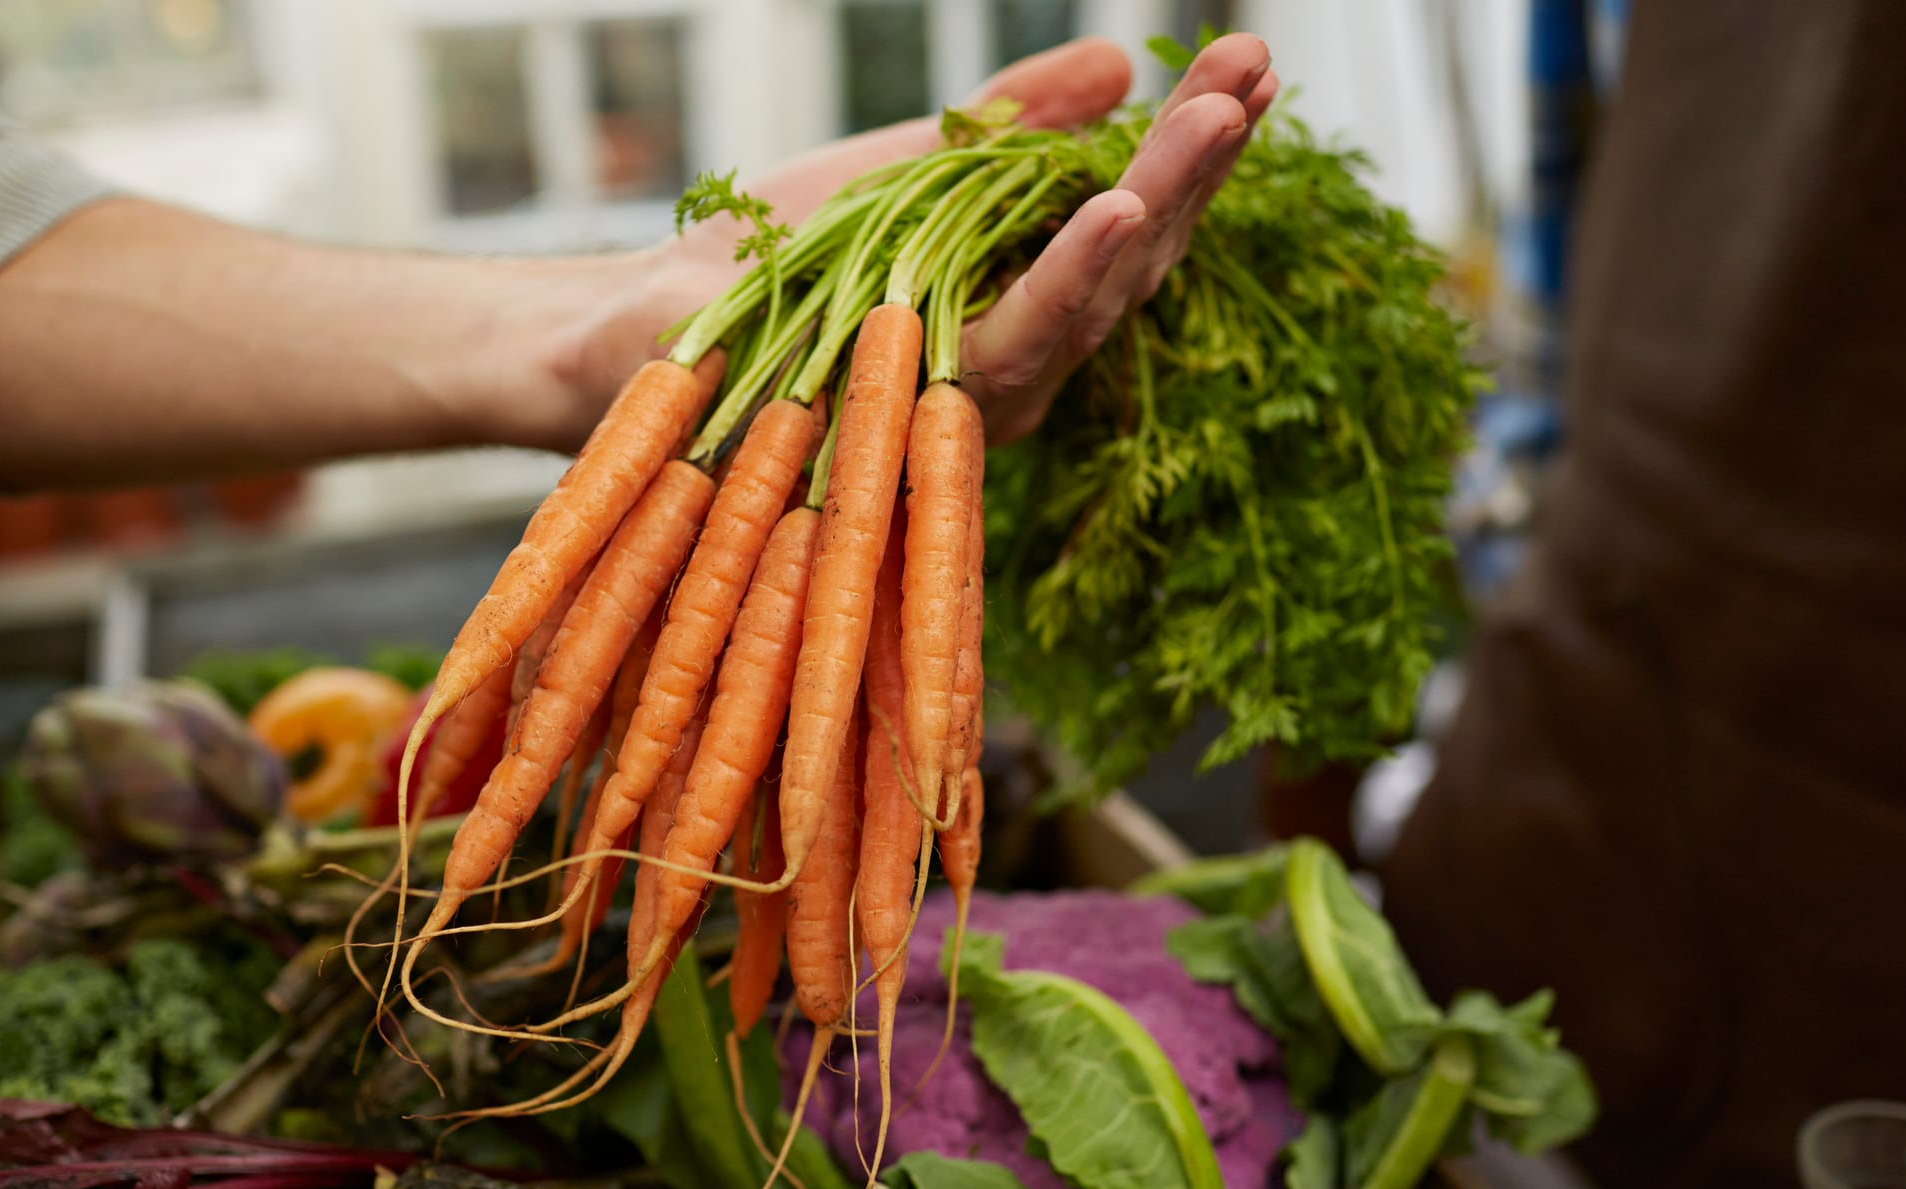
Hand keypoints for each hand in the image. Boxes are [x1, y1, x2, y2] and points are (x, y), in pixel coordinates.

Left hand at [577, 34, 1276, 444]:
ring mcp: (975, 394)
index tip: (1250, 65)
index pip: (1131, 222)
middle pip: (1134, 259)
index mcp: (1021, 302)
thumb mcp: (913, 167)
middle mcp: (1016, 361)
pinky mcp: (920, 406)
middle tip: (1260, 71)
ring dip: (1161, 201)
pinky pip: (1013, 340)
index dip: (1193, 148)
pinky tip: (1117, 205)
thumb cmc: (773, 257)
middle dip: (1200, 163)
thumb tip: (1114, 64)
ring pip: (1094, 300)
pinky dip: (1069, 274)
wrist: (646, 320)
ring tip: (1218, 118)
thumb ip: (1012, 125)